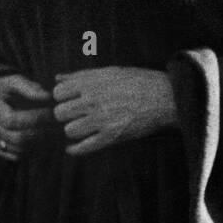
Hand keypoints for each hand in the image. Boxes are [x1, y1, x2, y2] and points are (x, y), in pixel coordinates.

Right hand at [0, 73, 52, 159]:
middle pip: (16, 138)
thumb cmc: (0, 89)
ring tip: (52, 132)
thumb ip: (29, 88)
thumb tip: (49, 97)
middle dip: (40, 132)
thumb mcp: (12, 82)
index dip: (34, 118)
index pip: (11, 120)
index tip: (51, 112)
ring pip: (18, 149)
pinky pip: (15, 155)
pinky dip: (31, 149)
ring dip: (38, 143)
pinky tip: (41, 139)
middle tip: (56, 125)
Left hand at [52, 67, 178, 155]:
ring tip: (82, 127)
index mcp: (91, 84)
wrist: (165, 97)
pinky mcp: (112, 136)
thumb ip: (81, 75)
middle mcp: (93, 102)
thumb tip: (57, 78)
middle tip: (75, 115)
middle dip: (65, 115)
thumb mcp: (109, 72)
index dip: (62, 97)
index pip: (58, 93)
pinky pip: (84, 147)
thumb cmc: (138, 82)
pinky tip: (72, 148)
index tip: (70, 100)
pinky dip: (75, 150)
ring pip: (69, 131)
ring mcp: (102, 120)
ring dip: (73, 130)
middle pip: (60, 113)